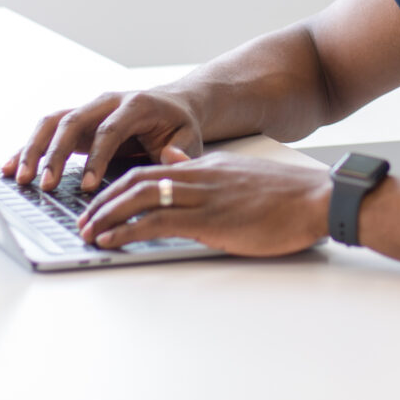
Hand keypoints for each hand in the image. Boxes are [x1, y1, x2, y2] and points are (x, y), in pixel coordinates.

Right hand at [5, 88, 206, 191]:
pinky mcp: (76, 121)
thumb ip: (181, 153)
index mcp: (136, 104)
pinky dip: (27, 148)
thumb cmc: (179, 127)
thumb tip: (171, 162)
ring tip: (20, 179)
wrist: (172, 105)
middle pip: (73, 122)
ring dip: (34, 150)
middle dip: (56, 155)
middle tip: (45, 184)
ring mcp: (88, 109)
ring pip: (53, 122)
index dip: (97, 157)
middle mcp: (106, 102)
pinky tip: (10, 167)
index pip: (110, 130)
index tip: (88, 186)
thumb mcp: (189, 139)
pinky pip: (47, 131)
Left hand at [77, 147, 331, 256]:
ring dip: (107, 215)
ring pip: (140, 198)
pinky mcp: (209, 220)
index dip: (119, 186)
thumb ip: (203, 169)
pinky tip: (111, 240)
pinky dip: (128, 230)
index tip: (100, 202)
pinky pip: (157, 222)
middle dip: (103, 201)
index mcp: (205, 167)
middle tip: (82, 219)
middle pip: (135, 180)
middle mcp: (198, 177)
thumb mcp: (239, 174)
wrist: (317, 199)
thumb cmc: (286, 195)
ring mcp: (202, 197)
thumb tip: (174, 159)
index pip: (149, 170)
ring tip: (87, 231)